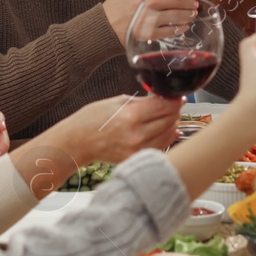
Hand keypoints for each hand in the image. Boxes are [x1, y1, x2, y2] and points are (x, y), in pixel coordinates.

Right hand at [61, 94, 185, 164]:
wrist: (77, 142)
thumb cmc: (93, 119)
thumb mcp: (117, 102)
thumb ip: (143, 101)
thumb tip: (164, 99)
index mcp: (131, 115)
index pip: (165, 105)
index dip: (175, 99)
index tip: (178, 97)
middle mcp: (136, 134)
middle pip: (170, 119)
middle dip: (174, 110)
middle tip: (174, 105)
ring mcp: (137, 149)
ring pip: (168, 134)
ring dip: (172, 124)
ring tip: (168, 117)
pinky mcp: (135, 158)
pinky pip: (160, 147)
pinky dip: (165, 137)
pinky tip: (165, 131)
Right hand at [102, 0, 201, 39]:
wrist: (103, 25)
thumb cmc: (120, 5)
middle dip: (190, 1)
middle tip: (197, 3)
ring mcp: (145, 16)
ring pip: (174, 14)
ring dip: (186, 15)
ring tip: (192, 14)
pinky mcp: (145, 32)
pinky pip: (168, 30)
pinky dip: (178, 28)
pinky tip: (183, 26)